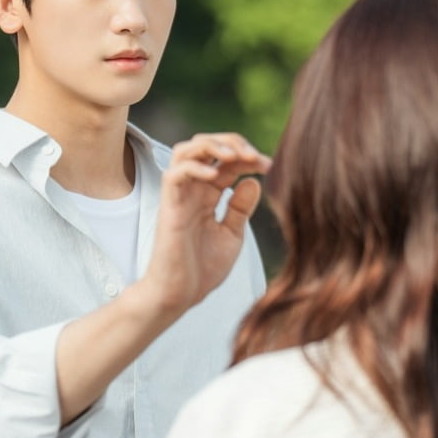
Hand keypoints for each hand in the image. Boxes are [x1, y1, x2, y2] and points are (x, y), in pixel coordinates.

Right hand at [135, 133, 271, 320]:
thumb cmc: (202, 269)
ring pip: (187, 150)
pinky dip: (196, 167)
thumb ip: (240, 208)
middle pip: (206, 145)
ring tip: (235, 156)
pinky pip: (175, 173)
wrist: (180, 294)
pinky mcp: (169, 205)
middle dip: (232, 142)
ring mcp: (179, 195)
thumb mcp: (231, 235)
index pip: (226, 160)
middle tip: (255, 157)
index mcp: (208, 195)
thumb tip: (252, 181)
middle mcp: (193, 189)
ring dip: (212, 146)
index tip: (269, 165)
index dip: (248, 157)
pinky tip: (216, 175)